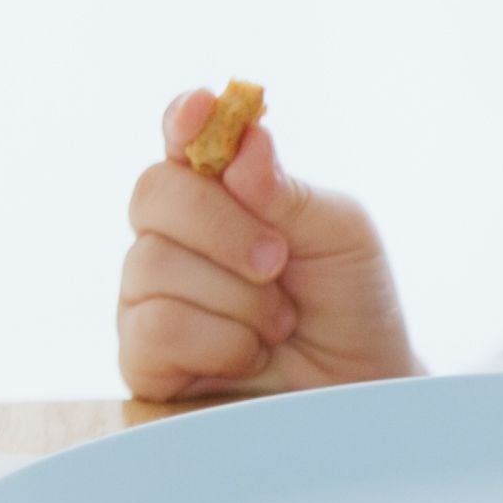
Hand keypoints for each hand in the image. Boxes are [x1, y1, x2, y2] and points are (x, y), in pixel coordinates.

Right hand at [116, 88, 414, 401]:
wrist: (360, 392)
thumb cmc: (351, 306)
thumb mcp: (340, 236)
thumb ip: (287, 191)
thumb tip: (242, 143)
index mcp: (223, 192)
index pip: (183, 138)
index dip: (185, 120)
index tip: (203, 110)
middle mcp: (175, 236)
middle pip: (153, 192)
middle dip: (222, 225)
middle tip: (277, 260)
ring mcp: (150, 295)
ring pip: (152, 265)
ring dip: (235, 298)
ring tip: (277, 324)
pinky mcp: (142, 358)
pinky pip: (154, 328)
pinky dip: (218, 342)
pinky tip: (249, 354)